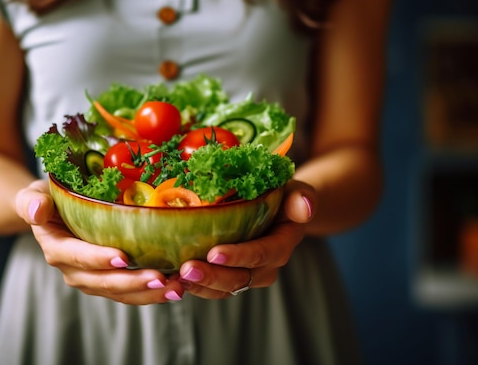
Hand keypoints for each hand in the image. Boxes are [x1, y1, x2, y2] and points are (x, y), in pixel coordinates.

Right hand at [14, 179, 184, 304]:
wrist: (52, 212)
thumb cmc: (46, 198)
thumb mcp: (33, 194)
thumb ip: (31, 202)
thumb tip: (36, 211)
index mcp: (56, 248)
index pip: (76, 257)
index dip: (98, 259)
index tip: (123, 257)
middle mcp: (73, 269)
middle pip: (103, 281)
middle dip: (132, 283)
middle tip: (161, 279)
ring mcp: (92, 277)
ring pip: (120, 292)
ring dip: (148, 294)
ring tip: (176, 288)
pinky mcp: (109, 279)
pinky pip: (130, 292)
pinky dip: (152, 293)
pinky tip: (175, 288)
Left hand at [176, 180, 314, 298]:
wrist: (278, 209)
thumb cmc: (283, 194)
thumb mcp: (295, 189)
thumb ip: (302, 196)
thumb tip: (305, 206)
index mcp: (282, 244)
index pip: (262, 254)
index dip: (239, 256)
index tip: (214, 253)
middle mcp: (266, 266)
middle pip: (239, 278)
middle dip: (212, 276)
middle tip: (186, 269)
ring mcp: (246, 274)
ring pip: (223, 288)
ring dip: (199, 285)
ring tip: (175, 278)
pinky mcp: (228, 275)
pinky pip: (211, 287)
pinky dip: (193, 286)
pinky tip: (172, 279)